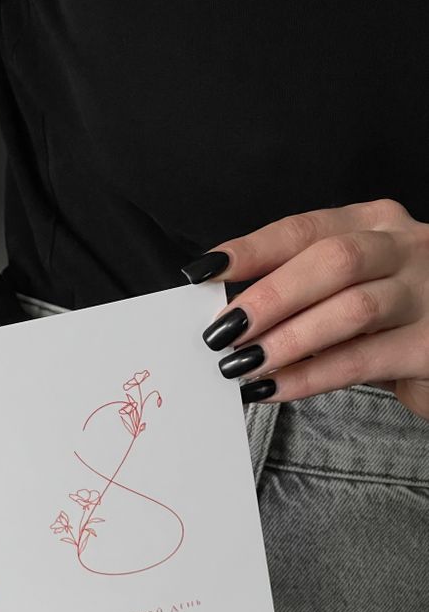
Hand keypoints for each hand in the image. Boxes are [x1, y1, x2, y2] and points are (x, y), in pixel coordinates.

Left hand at [181, 198, 428, 419]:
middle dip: (269, 298)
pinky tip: (272, 388)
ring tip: (241, 365)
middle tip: (222, 332)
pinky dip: (310, 377)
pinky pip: (362, 360)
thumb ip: (304, 289)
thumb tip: (231, 310)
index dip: (250, 250)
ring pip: (350, 309)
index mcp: (376, 223)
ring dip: (286, 339)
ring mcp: (427, 294)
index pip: (304, 229)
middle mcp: (407, 248)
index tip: (203, 272)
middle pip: (330, 261)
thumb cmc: (391, 318)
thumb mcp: (351, 286)